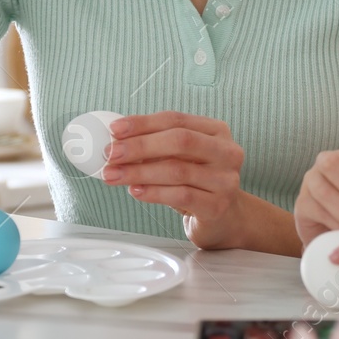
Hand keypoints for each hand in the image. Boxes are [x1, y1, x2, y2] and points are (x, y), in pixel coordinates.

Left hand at [99, 112, 246, 248]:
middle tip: (111, 153)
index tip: (115, 130)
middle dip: (140, 146)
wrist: (225, 218)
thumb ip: (158, 145)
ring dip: (139, 172)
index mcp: (217, 131)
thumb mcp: (183, 158)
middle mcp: (226, 152)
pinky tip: (135, 191)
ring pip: (177, 170)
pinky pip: (180, 195)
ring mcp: (225, 180)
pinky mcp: (218, 206)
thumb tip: (117, 141)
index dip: (143, 123)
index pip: (176, 119)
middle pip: (180, 141)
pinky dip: (153, 192)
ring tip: (114, 175)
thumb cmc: (198, 182)